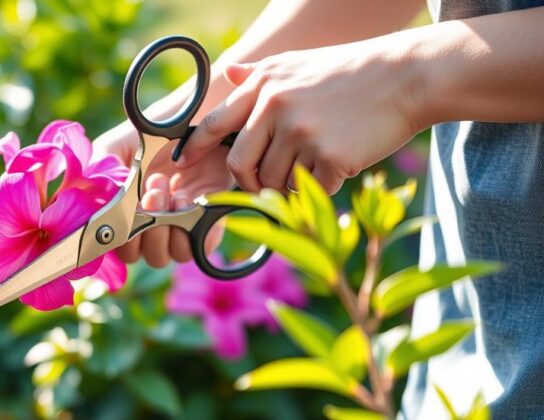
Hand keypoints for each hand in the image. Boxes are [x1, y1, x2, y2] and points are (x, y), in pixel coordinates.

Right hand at [93, 122, 231, 267]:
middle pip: (140, 255)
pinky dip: (195, 228)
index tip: (128, 208)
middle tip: (154, 191)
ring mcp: (178, 228)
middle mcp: (149, 228)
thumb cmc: (155, 133)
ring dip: (169, 226)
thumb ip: (99, 171)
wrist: (200, 122)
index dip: (121, 236)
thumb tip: (89, 199)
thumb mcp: (117, 147)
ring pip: (168, 255)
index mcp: (123, 215)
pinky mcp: (207, 225)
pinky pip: (201, 247)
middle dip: (147, 227)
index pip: (117, 248)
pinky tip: (191, 199)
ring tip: (175, 192)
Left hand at [174, 36, 423, 193]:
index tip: (180, 165)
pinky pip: (308, 189)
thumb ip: (257, 74)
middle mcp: (275, 108)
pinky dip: (320, 185)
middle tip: (265, 182)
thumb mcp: (296, 63)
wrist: (405, 76)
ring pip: (275, 182)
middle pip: (240, 165)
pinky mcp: (329, 156)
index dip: (191, 149)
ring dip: (289, 183)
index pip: (213, 125)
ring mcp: (301, 133)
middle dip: (249, 181)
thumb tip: (227, 74)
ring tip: (314, 160)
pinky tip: (338, 163)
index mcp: (262, 86)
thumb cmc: (348, 72)